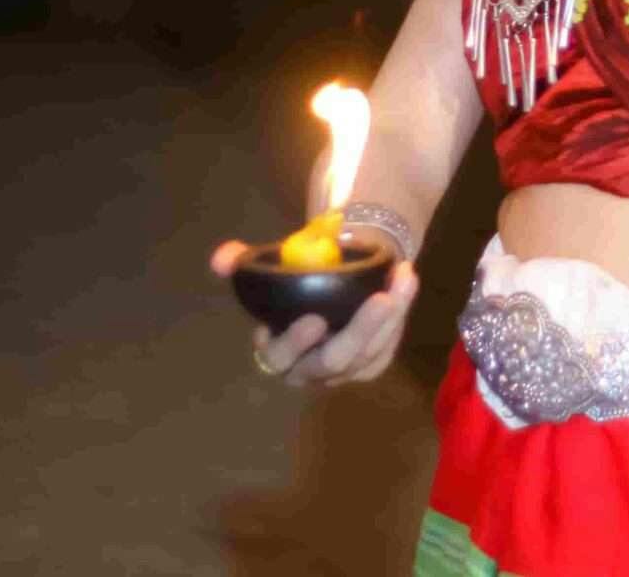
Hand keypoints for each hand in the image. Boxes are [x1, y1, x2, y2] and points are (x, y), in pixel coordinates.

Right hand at [211, 238, 419, 387]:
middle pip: (334, 360)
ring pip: (368, 351)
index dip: (294, 343)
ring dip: (390, 316)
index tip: (313, 319)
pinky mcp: (372, 362)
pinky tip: (407, 280)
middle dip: (359, 331)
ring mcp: (344, 369)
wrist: (333, 282)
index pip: (279, 358)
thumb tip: (222, 258)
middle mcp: (310, 369)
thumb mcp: (271, 268)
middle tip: (379, 300)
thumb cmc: (297, 281)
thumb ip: (243, 263)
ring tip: (403, 278)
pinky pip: (389, 342)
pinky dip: (402, 311)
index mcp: (278, 352)